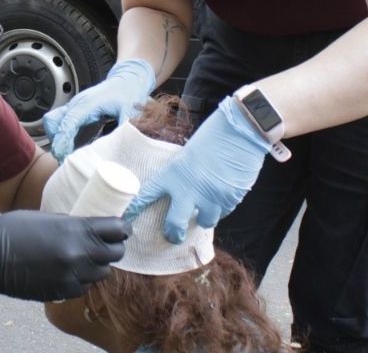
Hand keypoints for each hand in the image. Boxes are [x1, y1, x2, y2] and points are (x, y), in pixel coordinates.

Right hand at [0, 210, 130, 301]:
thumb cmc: (12, 230)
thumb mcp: (46, 217)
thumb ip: (71, 223)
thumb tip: (90, 226)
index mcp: (75, 229)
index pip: (116, 230)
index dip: (122, 228)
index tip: (121, 227)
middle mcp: (78, 254)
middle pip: (115, 253)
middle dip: (114, 246)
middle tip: (108, 241)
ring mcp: (72, 276)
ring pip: (102, 272)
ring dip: (99, 264)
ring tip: (88, 256)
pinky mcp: (63, 292)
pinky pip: (85, 286)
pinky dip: (83, 278)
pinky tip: (72, 270)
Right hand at [42, 59, 154, 160]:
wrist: (127, 80)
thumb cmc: (127, 93)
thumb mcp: (129, 110)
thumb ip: (124, 127)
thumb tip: (122, 145)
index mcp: (87, 104)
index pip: (67, 122)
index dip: (62, 140)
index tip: (61, 154)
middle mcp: (76, 104)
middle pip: (53, 122)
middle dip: (55, 141)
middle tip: (64, 158)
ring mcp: (74, 107)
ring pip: (53, 123)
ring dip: (56, 138)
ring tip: (66, 155)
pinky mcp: (76, 112)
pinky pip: (60, 124)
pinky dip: (61, 136)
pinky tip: (71, 148)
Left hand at [124, 96, 270, 242]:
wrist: (241, 130)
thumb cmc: (214, 135)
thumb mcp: (188, 153)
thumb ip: (181, 174)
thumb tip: (180, 191)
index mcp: (173, 173)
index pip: (148, 194)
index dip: (135, 208)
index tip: (126, 218)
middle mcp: (190, 189)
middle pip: (175, 224)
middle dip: (173, 234)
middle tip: (172, 236)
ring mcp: (211, 197)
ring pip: (203, 221)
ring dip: (202, 218)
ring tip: (204, 210)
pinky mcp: (231, 200)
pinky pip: (224, 213)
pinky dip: (221, 208)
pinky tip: (221, 197)